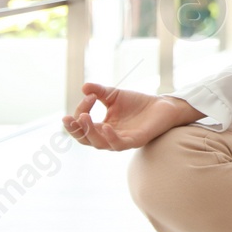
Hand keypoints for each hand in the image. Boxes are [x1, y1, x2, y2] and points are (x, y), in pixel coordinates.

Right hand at [59, 83, 201, 150]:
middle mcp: (108, 137)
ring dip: (90, 132)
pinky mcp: (135, 141)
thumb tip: (84, 87)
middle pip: (86, 139)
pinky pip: (119, 144)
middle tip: (68, 118)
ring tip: (85, 117)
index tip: (89, 95)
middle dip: (75, 129)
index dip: (81, 111)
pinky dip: (110, 137)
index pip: (83, 125)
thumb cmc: (137, 103)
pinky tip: (106, 126)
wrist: (163, 105)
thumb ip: (99, 91)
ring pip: (99, 144)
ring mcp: (121, 140)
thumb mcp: (114, 95)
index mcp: (101, 128)